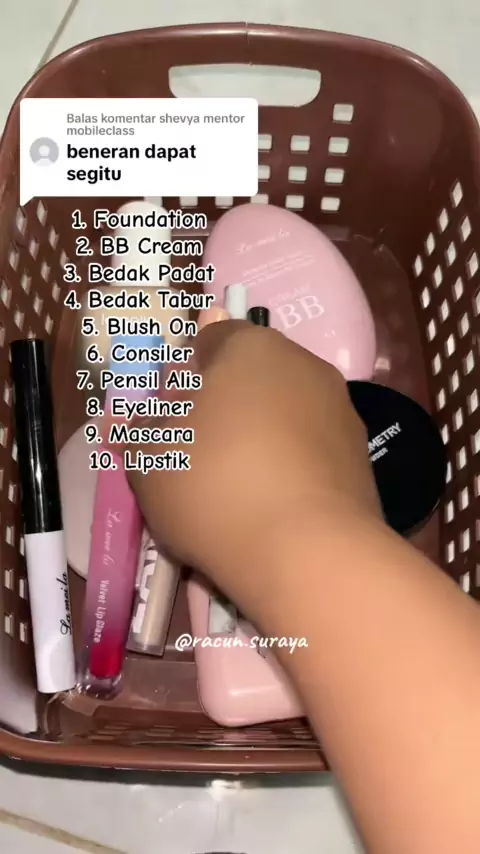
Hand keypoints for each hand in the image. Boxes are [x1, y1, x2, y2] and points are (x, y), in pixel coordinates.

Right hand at [125, 320, 381, 612]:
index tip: (172, 417)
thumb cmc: (212, 484)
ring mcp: (340, 411)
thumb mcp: (148, 458)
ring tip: (237, 490)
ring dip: (261, 438)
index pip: (211, 339)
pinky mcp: (361, 456)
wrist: (305, 551)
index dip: (186, 374)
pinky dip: (291, 468)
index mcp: (252, 346)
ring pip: (285, 415)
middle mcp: (305, 365)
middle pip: (253, 376)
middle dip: (226, 406)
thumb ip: (140, 428)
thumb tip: (144, 420)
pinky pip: (311, 452)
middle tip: (199, 454)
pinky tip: (273, 508)